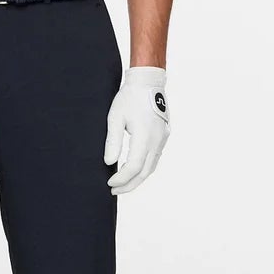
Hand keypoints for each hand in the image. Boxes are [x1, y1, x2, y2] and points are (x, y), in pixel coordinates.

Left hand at [104, 67, 169, 195]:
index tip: (109, 183)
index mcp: (144, 136)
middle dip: (129, 185)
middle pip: (145, 172)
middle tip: (114, 191)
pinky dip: (144, 168)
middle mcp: (157, 140)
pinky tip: (134, 171)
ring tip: (123, 185)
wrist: (148, 82)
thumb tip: (109, 163)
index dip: (122, 179)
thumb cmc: (129, 97)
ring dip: (138, 178)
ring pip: (152, 166)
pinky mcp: (164, 136)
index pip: (134, 166)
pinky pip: (155, 158)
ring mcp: (163, 138)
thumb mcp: (115, 118)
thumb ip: (113, 141)